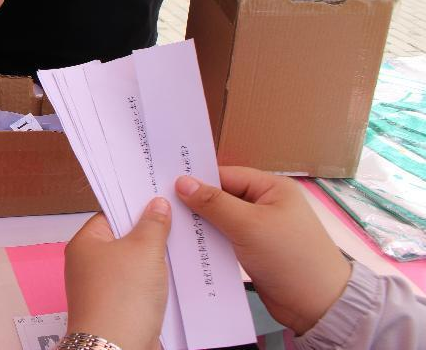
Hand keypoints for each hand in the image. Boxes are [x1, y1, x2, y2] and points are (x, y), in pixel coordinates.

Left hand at [64, 198, 170, 349]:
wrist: (118, 347)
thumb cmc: (121, 297)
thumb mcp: (144, 249)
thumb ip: (153, 223)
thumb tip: (157, 205)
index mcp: (86, 242)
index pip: (110, 213)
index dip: (135, 206)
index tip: (158, 198)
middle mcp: (89, 264)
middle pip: (124, 238)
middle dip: (149, 232)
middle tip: (176, 218)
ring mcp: (102, 287)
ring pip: (133, 263)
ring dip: (155, 259)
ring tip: (182, 244)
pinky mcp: (117, 307)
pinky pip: (138, 286)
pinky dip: (154, 281)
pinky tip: (175, 276)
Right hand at [175, 167, 351, 335]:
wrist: (318, 306)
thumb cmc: (288, 256)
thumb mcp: (248, 225)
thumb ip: (214, 203)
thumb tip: (181, 181)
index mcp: (272, 188)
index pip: (226, 175)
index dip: (198, 180)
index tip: (166, 184)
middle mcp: (266, 204)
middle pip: (223, 197)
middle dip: (197, 203)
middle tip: (161, 204)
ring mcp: (260, 229)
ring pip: (222, 220)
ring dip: (202, 224)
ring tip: (169, 224)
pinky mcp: (255, 251)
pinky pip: (226, 239)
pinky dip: (210, 241)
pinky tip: (188, 245)